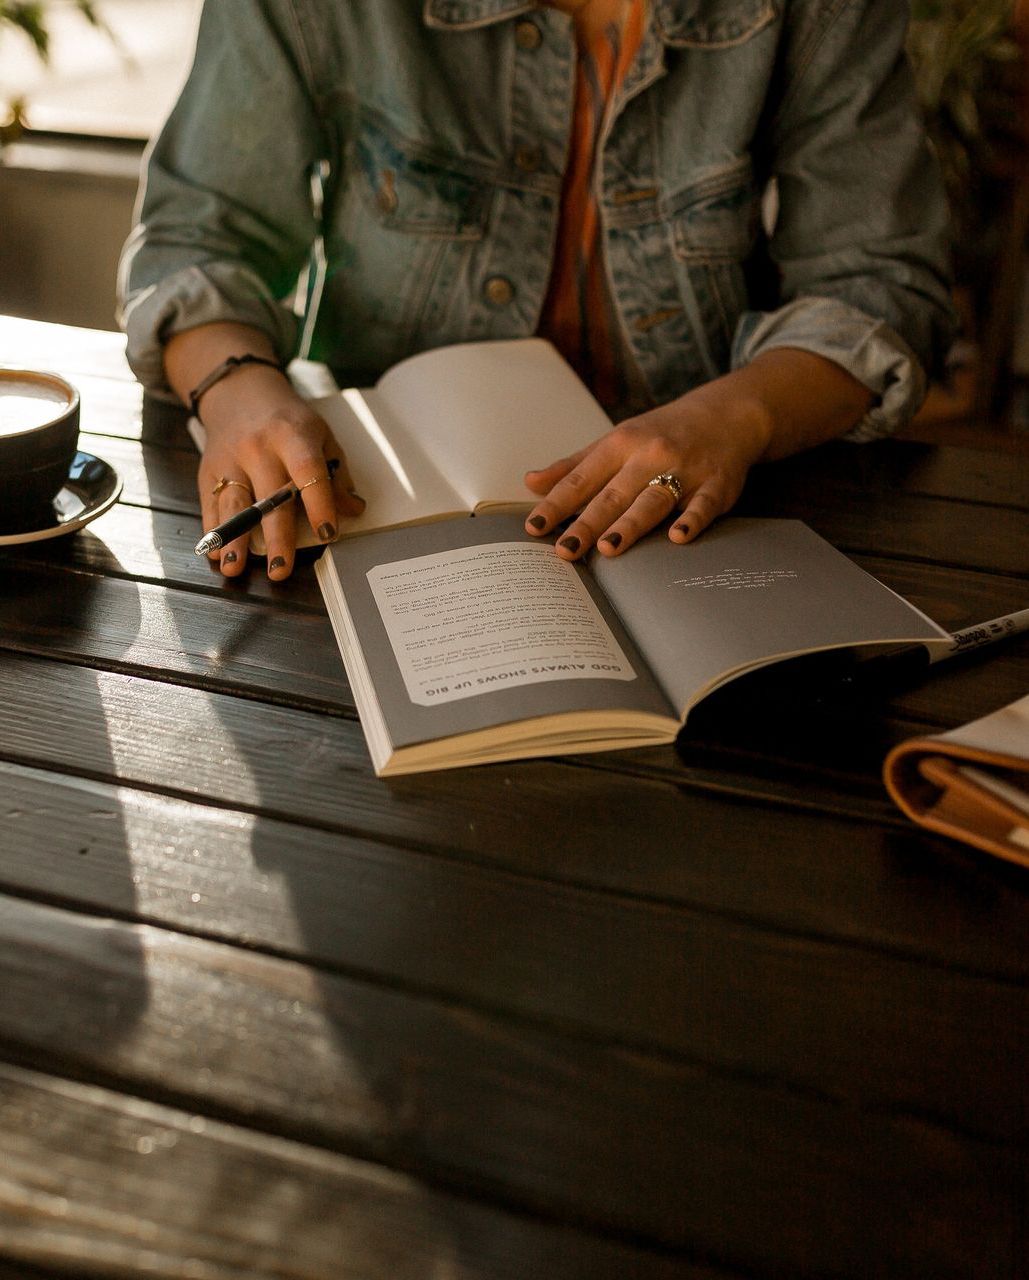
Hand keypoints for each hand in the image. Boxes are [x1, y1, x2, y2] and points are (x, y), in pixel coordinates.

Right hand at [194, 365, 363, 579]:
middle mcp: (259, 448)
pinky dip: (212, 530)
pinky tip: (215, 553)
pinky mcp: (209, 469)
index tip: (329, 533)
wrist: (240, 392)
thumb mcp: (320, 435)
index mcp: (293, 436)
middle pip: (269, 498)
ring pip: (233, 504)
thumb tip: (352, 510)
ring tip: (235, 568)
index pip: (308, 473)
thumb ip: (336, 474)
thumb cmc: (287, 420)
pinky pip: (210, 504)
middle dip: (275, 538)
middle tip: (281, 570)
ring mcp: (231, 459)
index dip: (320, 505)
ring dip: (234, 540)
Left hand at [523, 380, 770, 560]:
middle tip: (565, 550)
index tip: (535, 527)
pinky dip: (692, 519)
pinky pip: (702, 505)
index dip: (557, 503)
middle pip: (613, 494)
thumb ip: (574, 466)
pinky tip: (678, 537)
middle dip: (587, 523)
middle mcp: (650, 455)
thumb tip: (531, 482)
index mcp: (620, 444)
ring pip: (652, 500)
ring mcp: (684, 470)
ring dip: (630, 524)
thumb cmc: (661, 433)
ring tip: (608, 548)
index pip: (582, 478)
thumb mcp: (615, 441)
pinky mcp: (716, 485)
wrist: (726, 415)